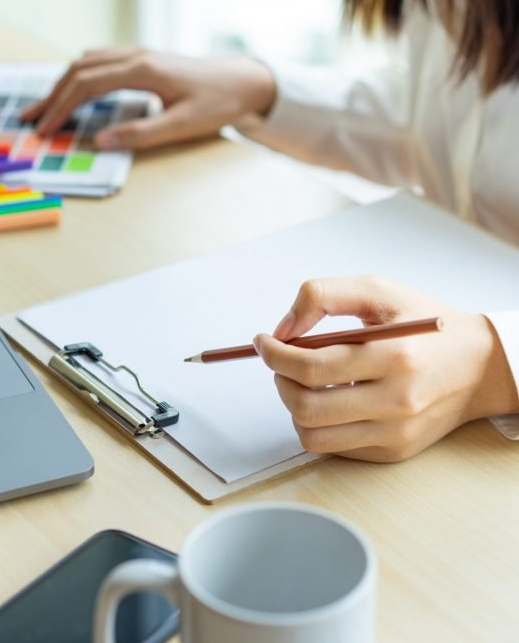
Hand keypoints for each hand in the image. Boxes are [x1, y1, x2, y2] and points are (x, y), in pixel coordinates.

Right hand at [21, 48, 275, 150]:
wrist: (246, 80)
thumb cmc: (219, 103)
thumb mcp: (183, 125)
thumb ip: (141, 134)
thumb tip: (101, 142)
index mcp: (143, 69)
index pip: (87, 85)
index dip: (62, 107)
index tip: (45, 128)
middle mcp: (137, 55)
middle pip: (80, 69)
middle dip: (53, 94)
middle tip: (32, 118)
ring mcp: (141, 53)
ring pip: (89, 60)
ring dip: (65, 82)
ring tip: (48, 106)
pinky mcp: (146, 59)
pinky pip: (102, 60)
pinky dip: (81, 74)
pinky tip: (79, 89)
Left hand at [253, 276, 518, 461]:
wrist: (478, 366)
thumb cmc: (426, 324)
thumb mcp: (379, 291)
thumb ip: (325, 296)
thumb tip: (283, 329)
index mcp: (394, 355)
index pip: (312, 366)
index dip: (275, 354)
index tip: (264, 342)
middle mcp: (396, 401)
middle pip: (306, 407)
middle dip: (279, 381)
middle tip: (282, 362)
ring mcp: (394, 433)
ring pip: (313, 436)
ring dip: (293, 406)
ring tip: (304, 381)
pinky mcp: (393, 451)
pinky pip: (334, 447)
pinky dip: (319, 423)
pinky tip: (331, 397)